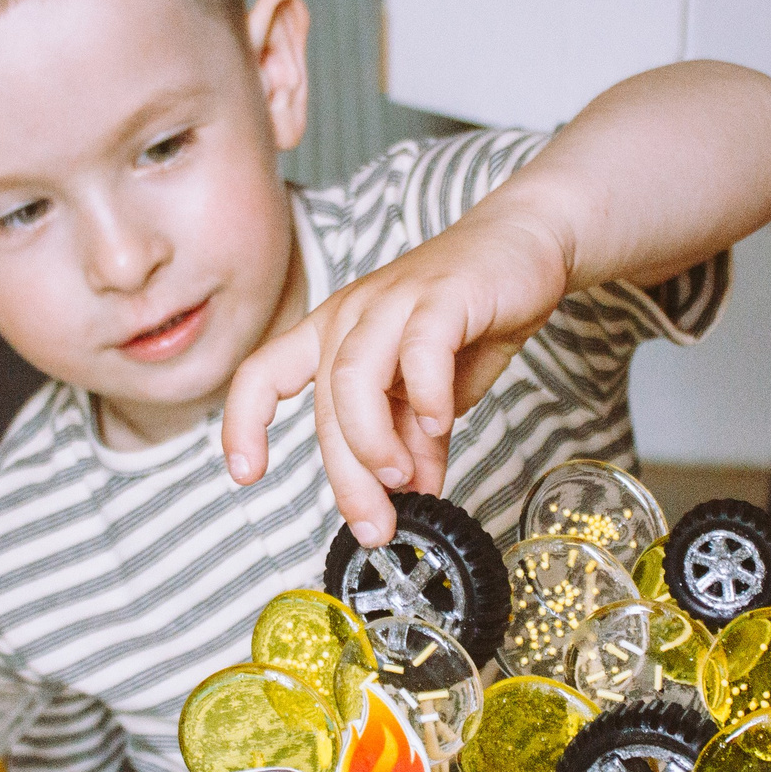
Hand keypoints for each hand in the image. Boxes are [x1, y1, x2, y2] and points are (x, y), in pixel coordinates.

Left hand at [220, 212, 569, 545]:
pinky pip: (419, 351)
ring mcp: (392, 301)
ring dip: (372, 442)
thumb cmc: (471, 314)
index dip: (243, 423)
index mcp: (333, 334)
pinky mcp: (441, 296)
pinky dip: (426, 396)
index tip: (245, 474)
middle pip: (324, 402)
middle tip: (375, 527)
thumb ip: (415, 440)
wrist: (527, 244)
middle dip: (347, 475)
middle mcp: (350, 315)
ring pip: (353, 377)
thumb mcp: (435, 392)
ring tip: (402, 481)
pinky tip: (441, 425)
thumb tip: (408, 494)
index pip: (263, 374)